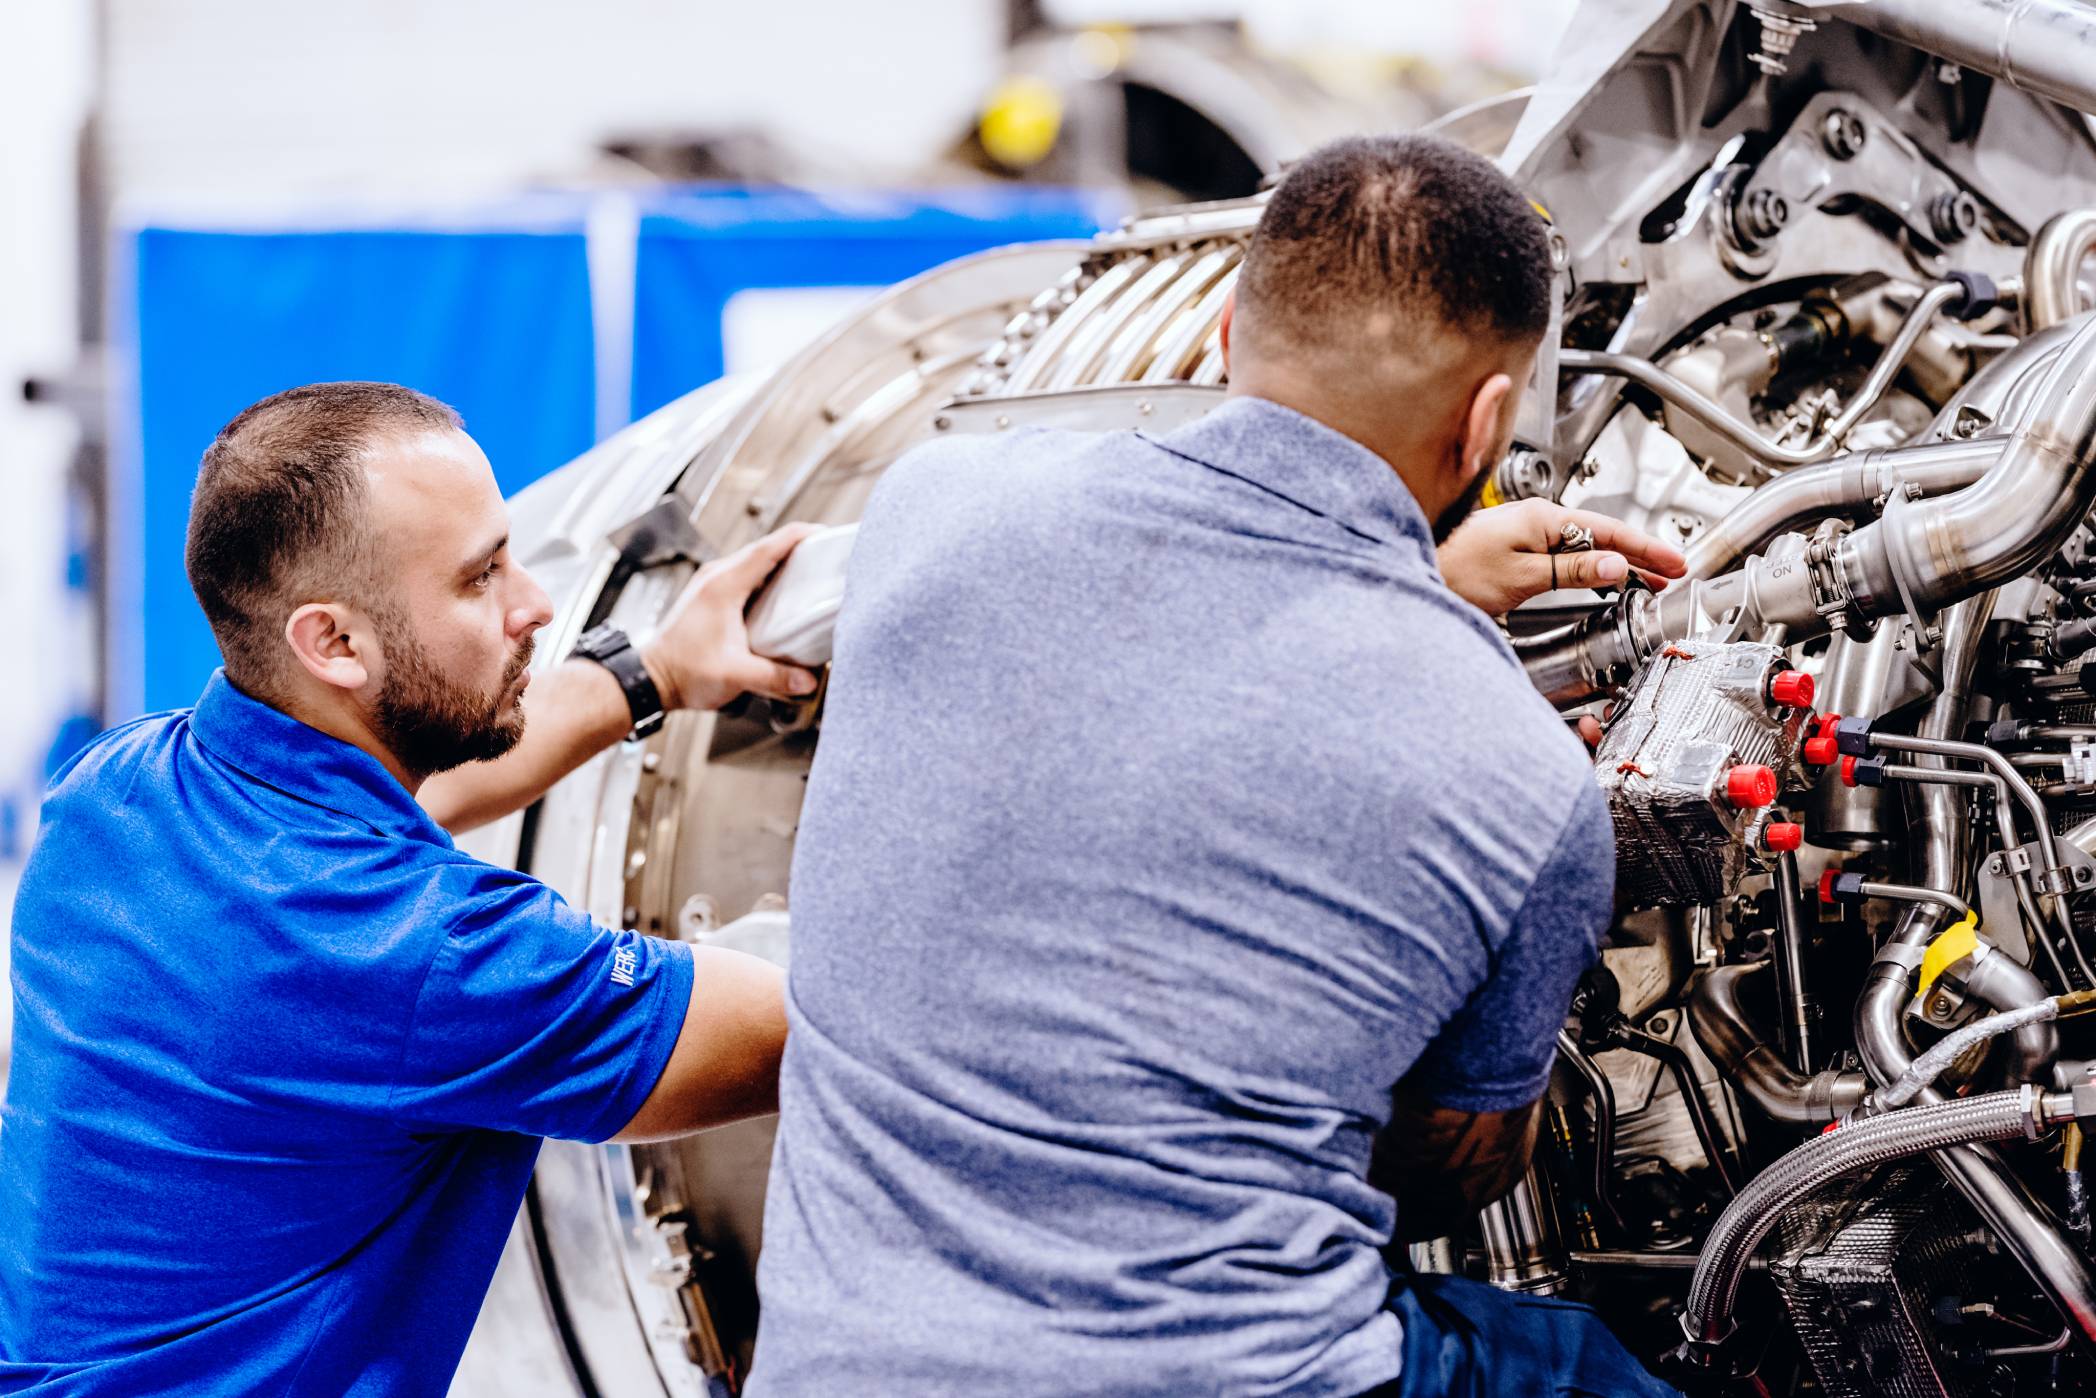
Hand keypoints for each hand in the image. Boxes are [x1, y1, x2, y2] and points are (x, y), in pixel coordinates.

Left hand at [640, 525, 821, 710]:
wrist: (652, 678)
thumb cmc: (683, 672)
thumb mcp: (735, 675)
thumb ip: (775, 677)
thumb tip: (808, 679)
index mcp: (724, 586)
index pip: (768, 547)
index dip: (800, 536)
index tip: (824, 535)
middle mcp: (716, 577)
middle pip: (764, 547)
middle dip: (798, 545)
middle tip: (827, 552)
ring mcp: (711, 583)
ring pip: (754, 558)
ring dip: (782, 558)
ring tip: (811, 566)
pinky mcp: (711, 594)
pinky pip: (745, 572)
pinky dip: (768, 573)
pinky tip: (783, 589)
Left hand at [1437, 499, 1687, 616]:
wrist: (1413, 568)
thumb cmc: (1455, 570)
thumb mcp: (1521, 575)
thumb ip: (1571, 569)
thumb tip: (1614, 563)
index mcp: (1542, 518)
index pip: (1608, 531)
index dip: (1645, 548)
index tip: (1674, 561)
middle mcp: (1536, 519)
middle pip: (1602, 535)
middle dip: (1640, 554)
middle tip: (1672, 572)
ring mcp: (1525, 533)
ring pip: (1585, 544)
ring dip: (1617, 562)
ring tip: (1647, 580)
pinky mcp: (1515, 549)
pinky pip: (1565, 553)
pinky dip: (1590, 565)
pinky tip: (1600, 578)